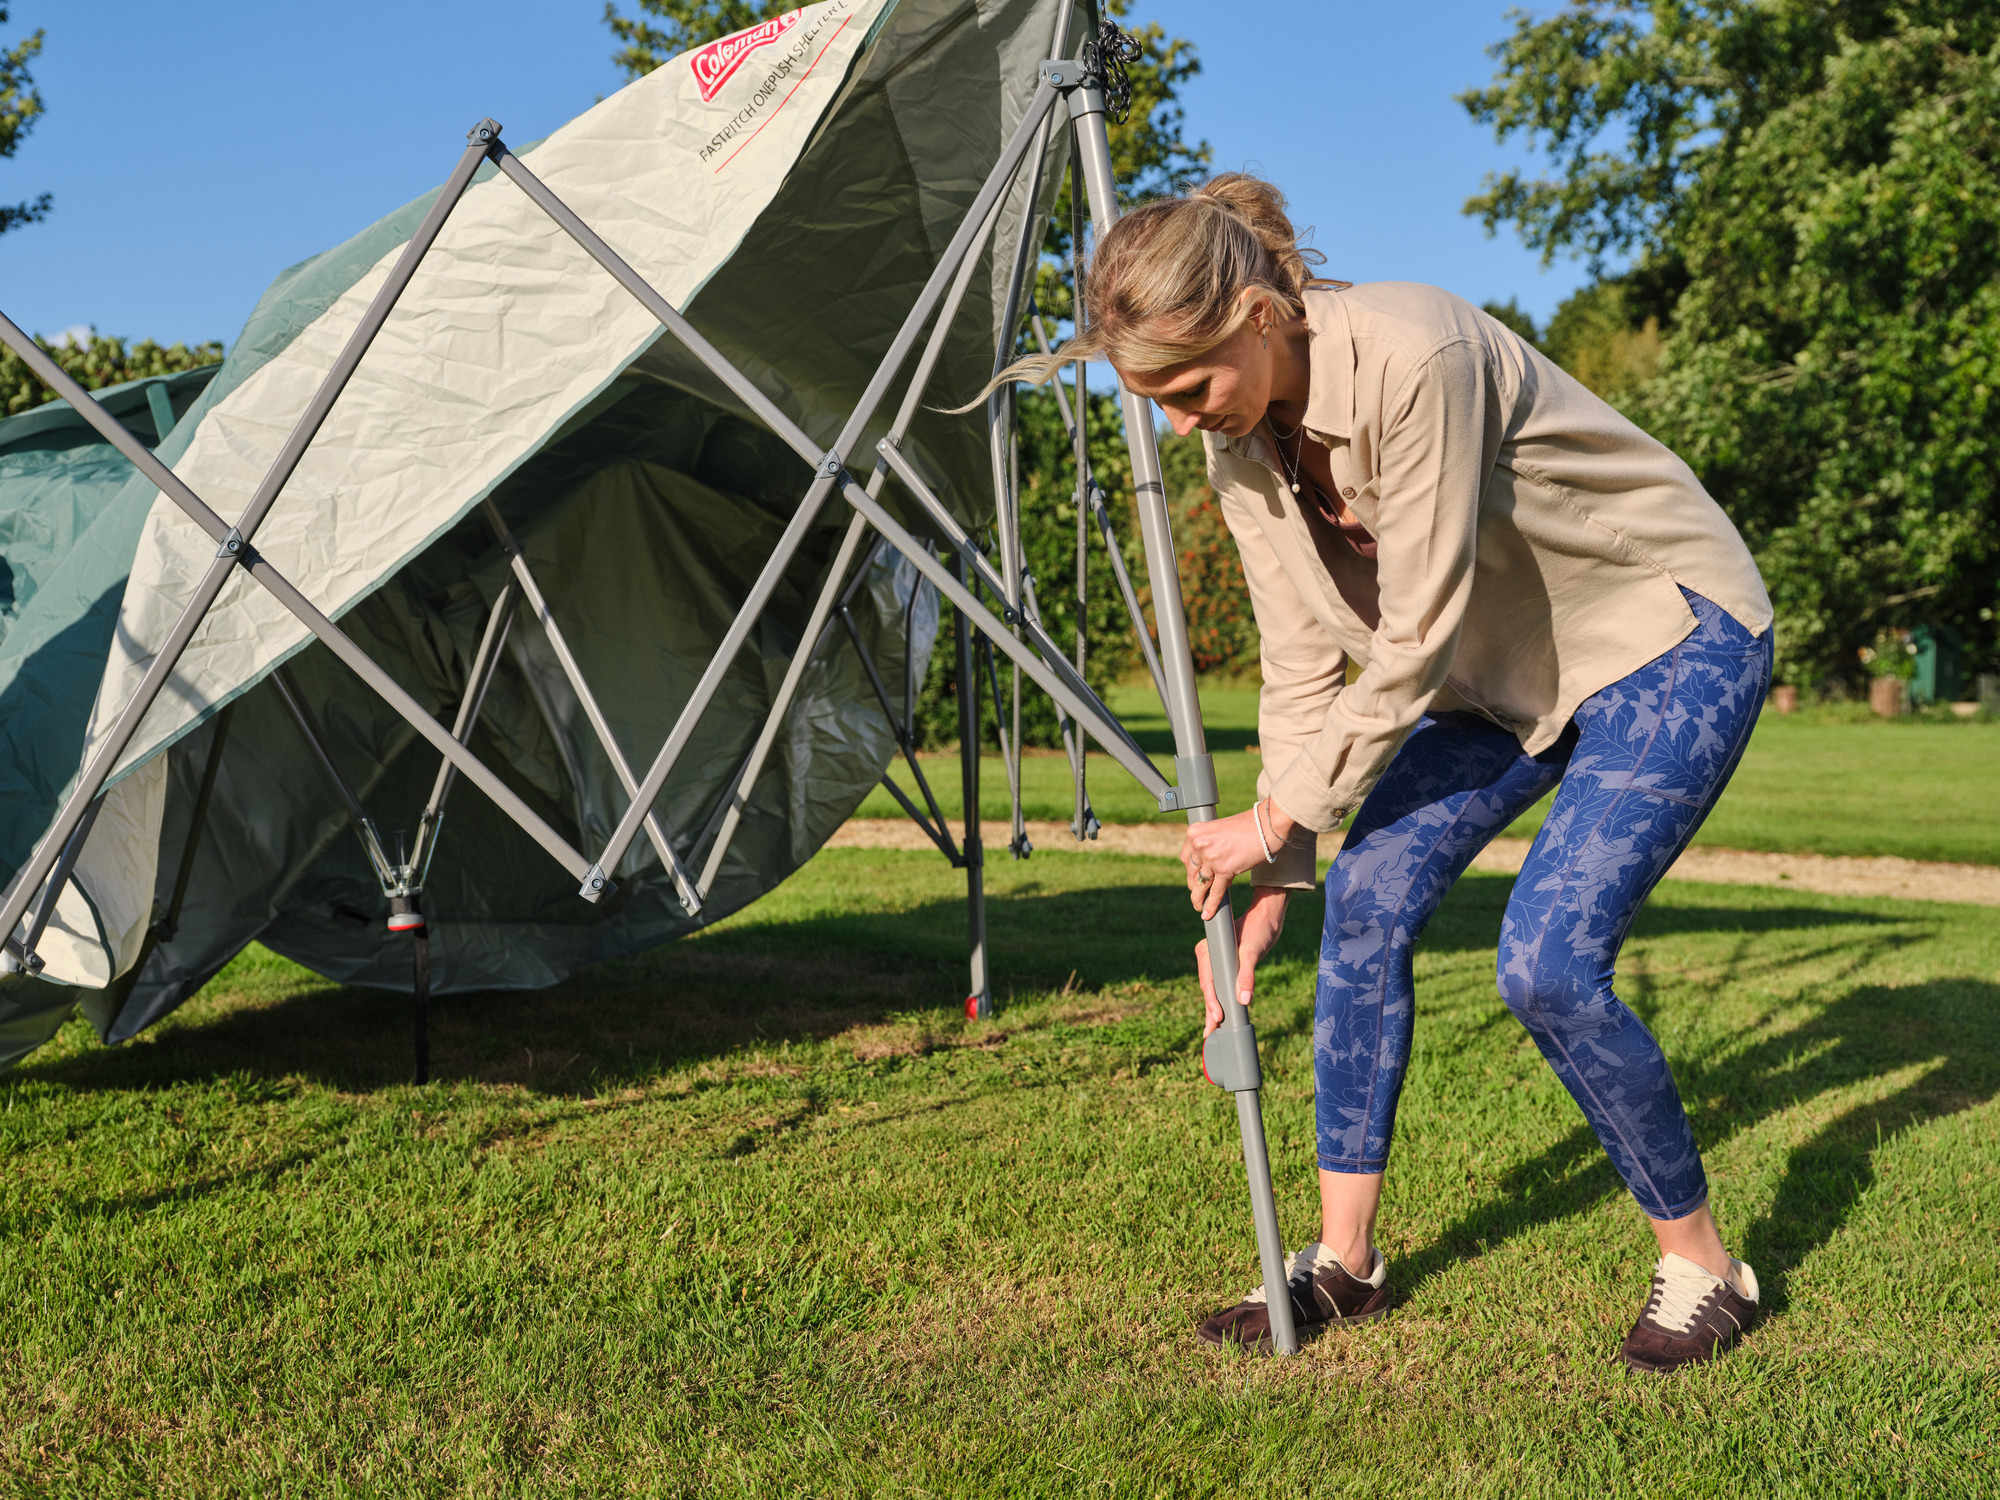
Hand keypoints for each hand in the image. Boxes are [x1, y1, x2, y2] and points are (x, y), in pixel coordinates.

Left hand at [1178, 806, 1268, 920]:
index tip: (1194, 878)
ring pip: (1201, 885)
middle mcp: (1199, 845)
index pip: (1186, 858)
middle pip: (1192, 873)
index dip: (1191, 871)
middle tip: (1197, 895)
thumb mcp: (1220, 829)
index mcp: (1195, 832)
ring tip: (1199, 907)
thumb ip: (1210, 843)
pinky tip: (1208, 914)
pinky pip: (1216, 891)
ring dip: (1199, 898)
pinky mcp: (1225, 869)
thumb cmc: (1249, 825)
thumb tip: (1208, 862)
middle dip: (1195, 886)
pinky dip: (1211, 905)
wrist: (1267, 824)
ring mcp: (1211, 858)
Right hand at [1194, 885, 1287, 1036]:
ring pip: (1214, 989)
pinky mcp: (1227, 965)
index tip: (1218, 1016)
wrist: (1267, 916)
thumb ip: (1247, 975)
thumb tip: (1244, 1000)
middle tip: (1210, 1033)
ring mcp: (1218, 961)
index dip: (1212, 1001)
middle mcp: (1209, 956)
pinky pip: (1222, 985)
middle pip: (1209, 988)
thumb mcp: (1253, 951)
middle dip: (1210, 1011)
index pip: (1208, 981)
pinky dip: (1222, 1000)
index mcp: (1209, 950)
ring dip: (1214, 1008)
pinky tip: (1224, 1014)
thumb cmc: (1259, 928)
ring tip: (1213, 1030)